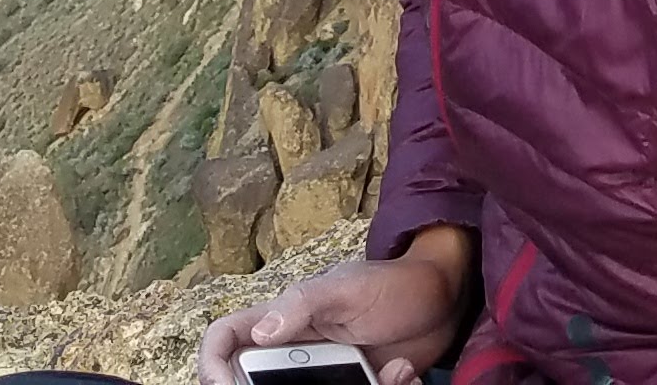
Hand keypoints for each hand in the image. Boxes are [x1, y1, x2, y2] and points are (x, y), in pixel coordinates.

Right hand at [197, 227, 476, 384]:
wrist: (444, 297)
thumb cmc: (393, 282)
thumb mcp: (347, 288)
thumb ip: (303, 303)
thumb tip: (259, 332)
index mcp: (280, 319)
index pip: (224, 339)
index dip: (212, 364)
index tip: (228, 384)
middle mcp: (293, 350)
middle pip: (254, 381)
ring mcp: (322, 374)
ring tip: (384, 373)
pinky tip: (399, 374)